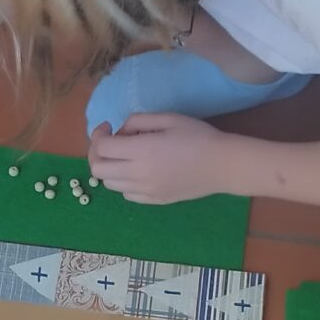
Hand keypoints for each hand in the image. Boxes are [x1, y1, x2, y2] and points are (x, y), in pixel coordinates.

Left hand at [88, 113, 236, 204]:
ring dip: (109, 168)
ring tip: (124, 156)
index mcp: (143, 150)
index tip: (108, 127)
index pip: (102, 148)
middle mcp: (139, 174)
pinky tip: (137, 170)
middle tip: (109, 142)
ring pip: (109, 184)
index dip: (98, 134)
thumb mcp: (168, 118)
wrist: (223, 165)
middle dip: (97, 153)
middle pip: (98, 169)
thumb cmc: (199, 136)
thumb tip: (120, 131)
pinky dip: (123, 181)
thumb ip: (138, 121)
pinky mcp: (154, 201)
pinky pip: (126, 194)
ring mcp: (146, 191)